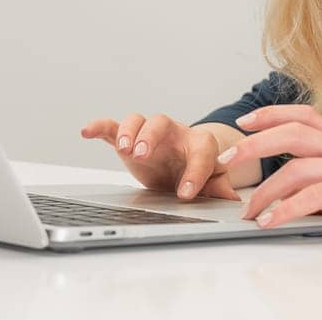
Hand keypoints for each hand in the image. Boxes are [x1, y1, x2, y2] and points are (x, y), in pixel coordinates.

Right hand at [79, 112, 240, 200]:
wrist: (183, 162)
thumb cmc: (198, 170)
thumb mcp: (212, 181)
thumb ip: (220, 188)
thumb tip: (233, 201)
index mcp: (198, 143)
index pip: (200, 152)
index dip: (195, 172)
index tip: (187, 193)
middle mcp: (173, 133)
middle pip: (162, 123)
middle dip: (151, 136)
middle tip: (143, 153)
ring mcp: (149, 134)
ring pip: (138, 120)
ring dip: (128, 131)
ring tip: (123, 148)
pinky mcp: (129, 139)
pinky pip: (113, 127)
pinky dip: (100, 127)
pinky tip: (87, 132)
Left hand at [220, 104, 321, 240]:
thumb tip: (300, 197)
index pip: (305, 116)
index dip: (273, 113)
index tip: (245, 121)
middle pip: (294, 132)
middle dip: (255, 144)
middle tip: (226, 161)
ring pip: (300, 165)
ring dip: (266, 189)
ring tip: (248, 212)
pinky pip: (317, 196)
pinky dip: (289, 209)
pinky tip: (273, 222)